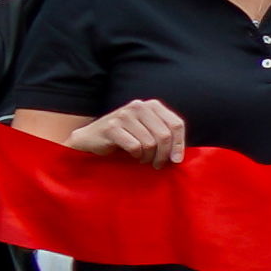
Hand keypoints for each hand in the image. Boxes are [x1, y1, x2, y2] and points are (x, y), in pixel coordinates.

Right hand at [70, 97, 187, 164]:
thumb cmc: (125, 137)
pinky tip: (133, 156)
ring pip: (150, 143)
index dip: (179, 144)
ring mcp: (124, 115)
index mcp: (152, 105)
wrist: (91, 138)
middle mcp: (139, 106)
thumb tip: (179, 156)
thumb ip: (165, 136)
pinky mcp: (112, 127)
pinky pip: (135, 147)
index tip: (177, 160)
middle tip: (157, 164)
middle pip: (164, 135)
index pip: (176, 124)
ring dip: (149, 157)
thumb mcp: (147, 131)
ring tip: (143, 160)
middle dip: (163, 155)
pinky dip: (136, 156)